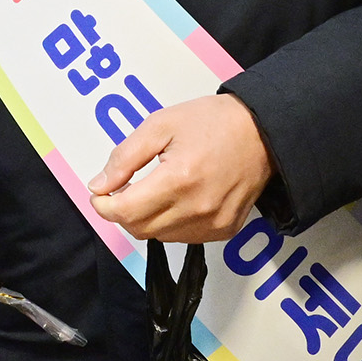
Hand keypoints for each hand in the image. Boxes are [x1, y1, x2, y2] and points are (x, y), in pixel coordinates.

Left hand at [88, 92, 272, 242]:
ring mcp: (213, 223)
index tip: (99, 193)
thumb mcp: (160, 125)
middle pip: (139, 228)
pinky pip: (183, 238)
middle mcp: (197, 208)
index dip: (103, 205)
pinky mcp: (224, 230)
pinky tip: (176, 200)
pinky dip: (170, 224)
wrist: (262, 131)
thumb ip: (125, 157)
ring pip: (159, 236)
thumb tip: (99, 185)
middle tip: (124, 188)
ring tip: (154, 190)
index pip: (125, 211)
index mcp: (179, 179)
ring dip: (146, 218)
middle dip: (122, 211)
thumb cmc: (213, 122)